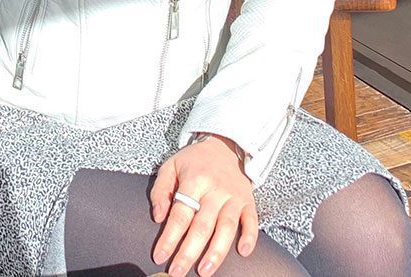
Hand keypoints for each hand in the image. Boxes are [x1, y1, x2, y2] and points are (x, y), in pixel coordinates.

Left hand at [151, 136, 257, 276]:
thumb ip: (160, 190)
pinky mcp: (248, 201)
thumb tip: (158, 217)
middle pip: (202, 225)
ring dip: (216, 252)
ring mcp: (233, 196)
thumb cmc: (194, 161)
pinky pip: (252, 221)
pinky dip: (249, 237)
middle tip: (177, 272)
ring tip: (204, 271)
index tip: (159, 255)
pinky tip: (242, 252)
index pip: (180, 214)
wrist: (223, 146)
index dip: (169, 237)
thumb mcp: (171, 166)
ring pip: (226, 227)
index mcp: (194, 180)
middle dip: (188, 252)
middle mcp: (215, 189)